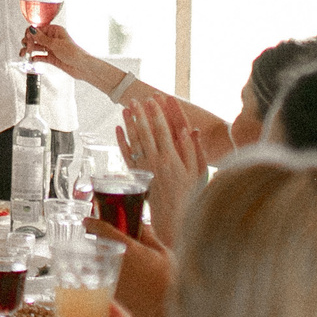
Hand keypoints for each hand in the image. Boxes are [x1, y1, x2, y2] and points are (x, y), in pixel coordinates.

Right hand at [20, 19, 93, 78]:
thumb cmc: (74, 53)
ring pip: (37, 47)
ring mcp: (52, 48)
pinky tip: (31, 59)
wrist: (81, 66)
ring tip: (24, 54)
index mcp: (55, 31)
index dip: (31, 34)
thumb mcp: (55, 44)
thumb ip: (42, 38)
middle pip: (36, 38)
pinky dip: (35, 57)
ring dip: (30, 50)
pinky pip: (41, 56)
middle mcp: (53, 38)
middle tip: (25, 48)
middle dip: (28, 42)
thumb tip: (32, 30)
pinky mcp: (52, 57)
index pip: (39, 29)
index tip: (26, 39)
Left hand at [85, 217, 173, 316]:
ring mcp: (111, 279)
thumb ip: (149, 236)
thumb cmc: (169, 281)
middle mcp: (115, 262)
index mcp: (128, 248)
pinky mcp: (112, 295)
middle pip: (96, 248)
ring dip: (98, 262)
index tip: (87, 221)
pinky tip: (117, 281)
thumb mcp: (163, 253)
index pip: (102, 230)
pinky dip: (103, 278)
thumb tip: (143, 223)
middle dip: (96, 244)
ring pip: (96, 266)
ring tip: (107, 263)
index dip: (92, 223)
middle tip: (102, 242)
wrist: (167, 310)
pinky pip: (102, 282)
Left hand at [117, 95, 210, 249]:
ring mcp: (145, 168)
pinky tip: (118, 129)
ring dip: (129, 123)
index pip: (163, 130)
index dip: (158, 113)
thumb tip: (189, 130)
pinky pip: (127, 155)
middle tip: (135, 98)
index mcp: (172, 158)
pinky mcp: (138, 175)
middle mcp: (156, 161)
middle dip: (140, 114)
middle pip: (146, 132)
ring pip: (134, 141)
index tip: (154, 99)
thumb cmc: (191, 194)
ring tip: (126, 108)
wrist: (175, 217)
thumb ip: (193, 150)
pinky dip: (121, 141)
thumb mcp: (198, 172)